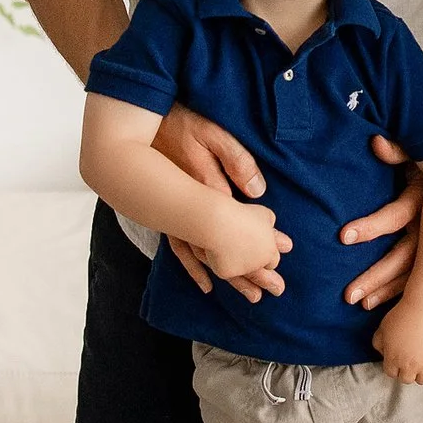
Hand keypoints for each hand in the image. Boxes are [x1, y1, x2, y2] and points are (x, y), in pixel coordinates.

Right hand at [154, 105, 280, 297]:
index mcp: (210, 191)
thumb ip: (235, 160)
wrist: (136, 126)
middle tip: (276, 290)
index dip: (265, 239)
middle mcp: (194, 210)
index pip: (243, 223)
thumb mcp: (212, 134)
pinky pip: (183, 250)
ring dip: (231, 277)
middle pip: (228, 248)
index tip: (286, 252)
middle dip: (254, 271)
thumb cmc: (179, 125)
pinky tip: (206, 285)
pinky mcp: (168, 215)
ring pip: (209, 257)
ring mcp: (179, 215)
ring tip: (250, 297)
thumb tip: (257, 190)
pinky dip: (195, 269)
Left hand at [340, 136, 422, 308]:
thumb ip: (399, 149)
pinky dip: (400, 290)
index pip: (397, 215)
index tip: (343, 236)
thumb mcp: (417, 149)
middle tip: (349, 293)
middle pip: (405, 255)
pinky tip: (380, 303)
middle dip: (377, 275)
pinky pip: (419, 276)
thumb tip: (377, 143)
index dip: (372, 226)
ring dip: (386, 289)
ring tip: (360, 303)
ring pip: (413, 272)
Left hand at [373, 300, 422, 384]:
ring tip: (419, 362)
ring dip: (420, 373)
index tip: (396, 358)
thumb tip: (383, 351)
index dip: (393, 365)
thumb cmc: (403, 314)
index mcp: (392, 359)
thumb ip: (378, 342)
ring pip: (422, 380)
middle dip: (405, 370)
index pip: (390, 373)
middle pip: (406, 379)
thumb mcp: (383, 327)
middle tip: (407, 359)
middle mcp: (408, 365)